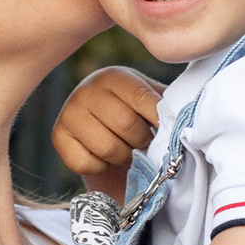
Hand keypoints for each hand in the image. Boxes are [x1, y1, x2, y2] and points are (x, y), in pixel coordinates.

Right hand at [51, 66, 163, 189]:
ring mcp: (69, 112)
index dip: (160, 121)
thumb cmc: (132, 114)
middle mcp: (87, 89)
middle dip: (142, 142)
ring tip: (125, 149)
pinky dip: (99, 167)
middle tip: (144, 142)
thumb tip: (186, 115)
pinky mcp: (57, 135)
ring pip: (107, 148)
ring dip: (122, 156)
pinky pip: (85, 163)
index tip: (168, 131)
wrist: (101, 127)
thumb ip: (165, 105)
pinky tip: (102, 156)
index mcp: (115, 76)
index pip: (144, 99)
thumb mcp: (149, 101)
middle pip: (126, 125)